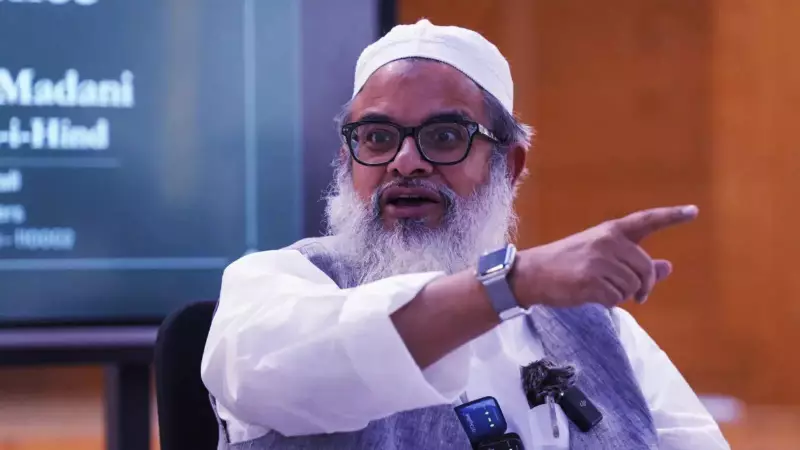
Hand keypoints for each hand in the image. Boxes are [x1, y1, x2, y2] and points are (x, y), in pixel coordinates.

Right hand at [510, 205, 698, 307]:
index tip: (693, 211)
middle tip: (639, 296)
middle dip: (645, 286)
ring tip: (601, 289)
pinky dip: (607, 302)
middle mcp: (607, 241)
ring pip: (632, 286)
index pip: (647, 221)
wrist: (533, 274)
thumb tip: (668, 267)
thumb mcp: (601, 256)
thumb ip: (635, 262)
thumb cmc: (568, 264)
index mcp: (611, 231)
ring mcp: (599, 260)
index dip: (672, 216)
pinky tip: (591, 295)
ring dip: (622, 295)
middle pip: (646, 268)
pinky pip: (615, 299)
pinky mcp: (590, 279)